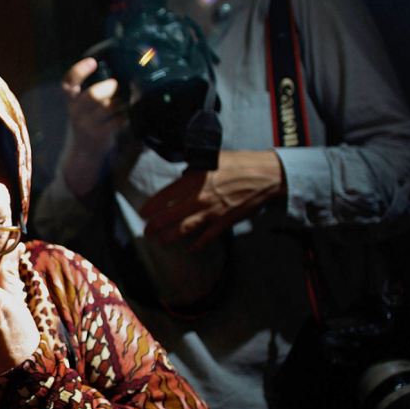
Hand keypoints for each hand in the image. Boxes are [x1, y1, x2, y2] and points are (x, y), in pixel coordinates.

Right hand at [61, 57, 130, 198]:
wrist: (83, 152)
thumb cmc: (88, 121)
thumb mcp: (82, 106)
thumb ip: (92, 90)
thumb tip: (120, 69)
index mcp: (72, 101)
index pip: (68, 83)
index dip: (78, 71)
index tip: (92, 62)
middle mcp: (77, 112)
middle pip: (92, 96)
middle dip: (108, 88)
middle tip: (115, 85)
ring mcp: (88, 125)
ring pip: (107, 108)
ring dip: (121, 101)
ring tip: (127, 98)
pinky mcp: (100, 135)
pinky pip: (117, 121)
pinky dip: (126, 115)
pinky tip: (128, 113)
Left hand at [141, 150, 285, 248]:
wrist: (266, 175)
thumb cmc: (240, 163)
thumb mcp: (211, 159)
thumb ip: (194, 169)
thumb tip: (183, 176)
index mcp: (194, 180)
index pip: (165, 196)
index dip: (151, 206)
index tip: (143, 213)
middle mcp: (199, 197)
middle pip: (170, 216)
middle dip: (155, 226)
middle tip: (147, 231)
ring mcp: (212, 212)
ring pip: (184, 229)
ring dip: (170, 237)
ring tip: (161, 241)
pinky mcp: (224, 222)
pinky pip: (207, 237)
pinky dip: (198, 245)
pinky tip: (190, 249)